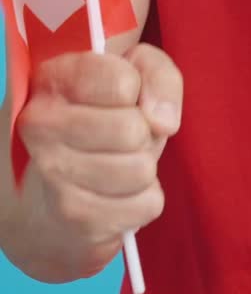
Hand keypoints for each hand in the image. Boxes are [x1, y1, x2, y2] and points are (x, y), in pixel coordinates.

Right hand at [16, 44, 182, 266]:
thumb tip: (163, 122)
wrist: (51, 194)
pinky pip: (148, 205)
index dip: (135, 88)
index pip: (122, 83)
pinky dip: (143, 199)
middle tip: (122, 136)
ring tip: (118, 162)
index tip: (121, 95)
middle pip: (133, 129)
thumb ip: (157, 75)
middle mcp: (43, 126)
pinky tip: (116, 193)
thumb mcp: (133, 74)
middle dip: (142, 132)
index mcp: (54, 80)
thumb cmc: (100, 118)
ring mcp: (54, 176)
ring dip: (143, 166)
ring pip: (142, 169)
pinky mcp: (76, 219)